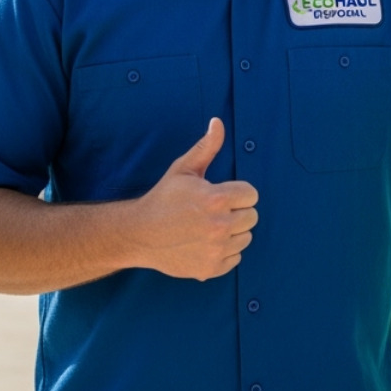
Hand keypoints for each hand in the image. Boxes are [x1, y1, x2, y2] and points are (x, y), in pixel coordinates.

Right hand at [126, 118, 258, 279]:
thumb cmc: (163, 199)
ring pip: (245, 238)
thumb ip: (206, 147)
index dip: (238, 193)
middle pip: (252, 217)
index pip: (251, 195)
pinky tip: (206, 244)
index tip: (222, 195)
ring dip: (233, 233)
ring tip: (209, 228)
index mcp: (216, 199)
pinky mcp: (211, 268)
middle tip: (214, 212)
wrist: (138, 234)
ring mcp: (216, 249)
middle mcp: (219, 226)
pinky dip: (225, 253)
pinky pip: (236, 258)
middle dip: (237, 212)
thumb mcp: (183, 170)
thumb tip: (218, 122)